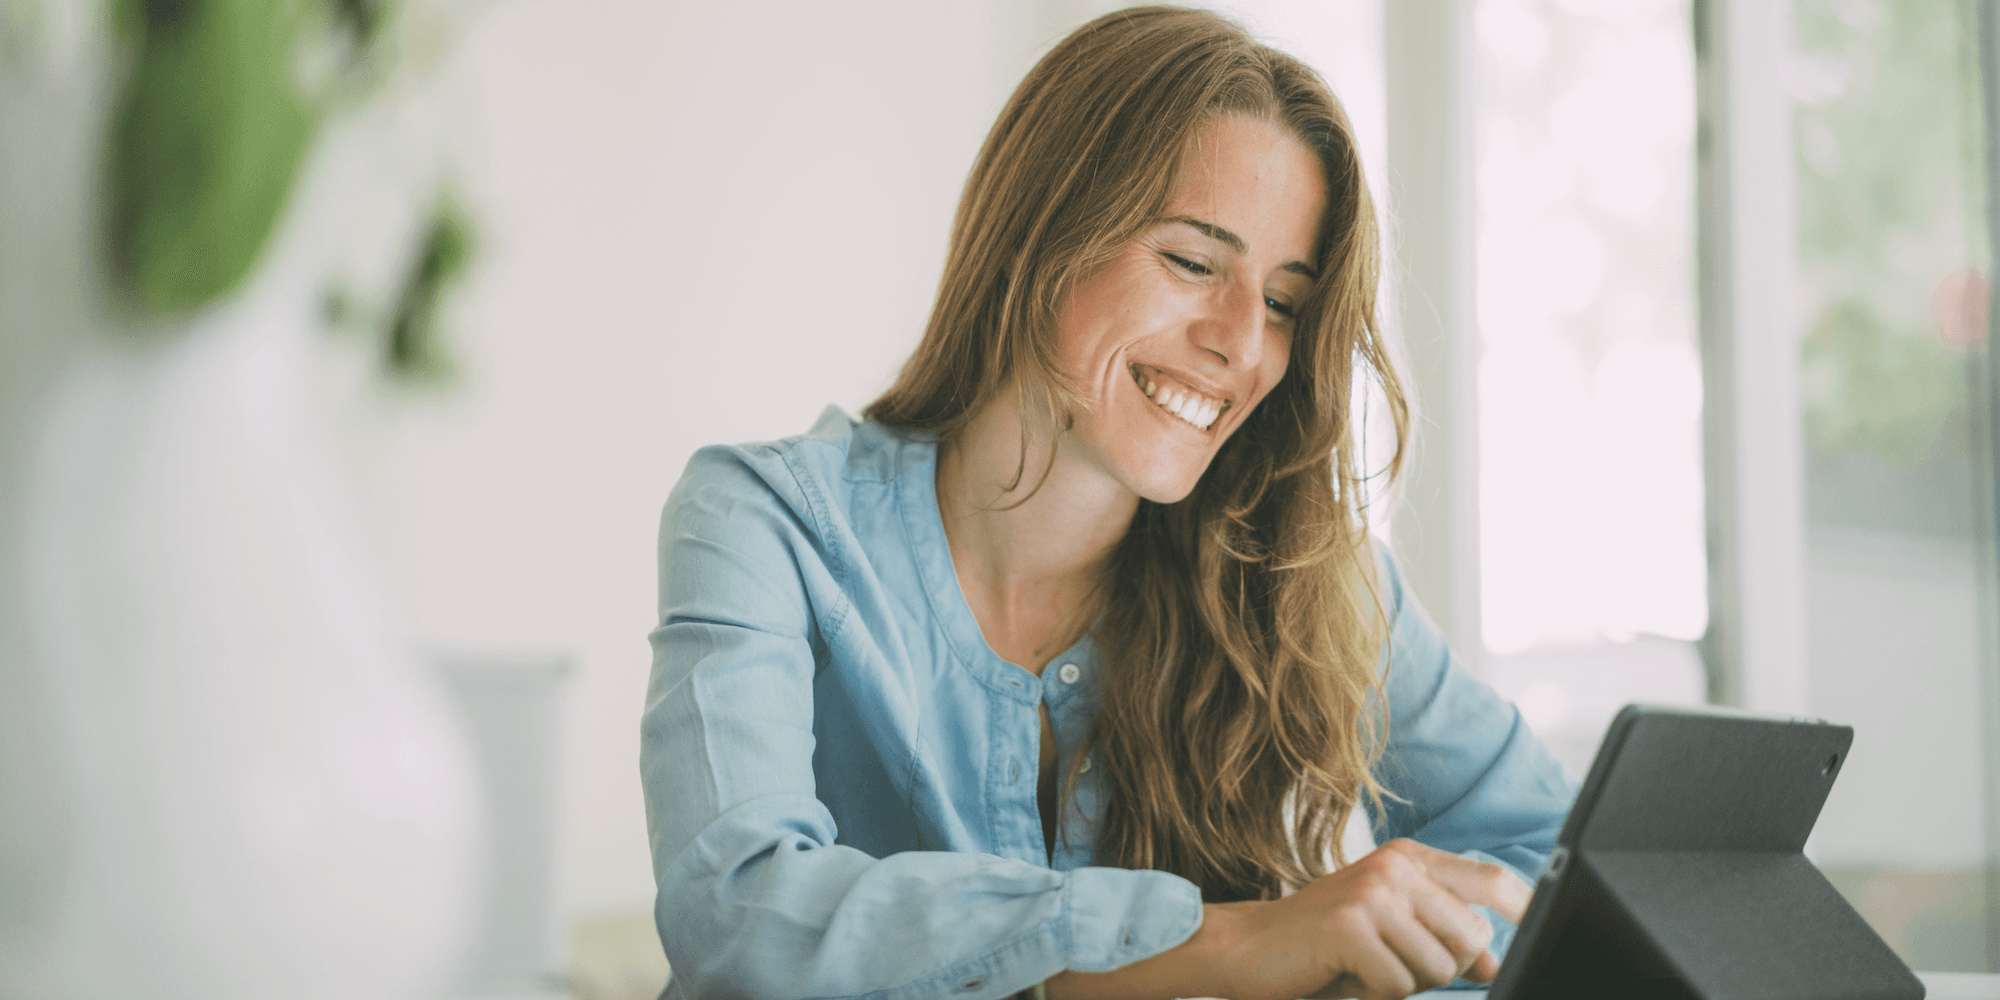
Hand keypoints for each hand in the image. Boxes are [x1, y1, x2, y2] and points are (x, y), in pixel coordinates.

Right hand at [1213, 838, 1531, 999]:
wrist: (1245, 947)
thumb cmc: (1321, 941)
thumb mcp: (1386, 923)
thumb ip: (1439, 932)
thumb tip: (1495, 963)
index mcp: (1408, 858)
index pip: (1491, 881)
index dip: (1526, 911)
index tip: (1546, 932)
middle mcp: (1395, 866)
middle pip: (1473, 939)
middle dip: (1444, 972)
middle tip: (1394, 968)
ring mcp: (1372, 893)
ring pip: (1439, 968)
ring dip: (1406, 985)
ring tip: (1366, 970)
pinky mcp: (1350, 927)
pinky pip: (1398, 984)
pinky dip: (1375, 995)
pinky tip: (1347, 979)